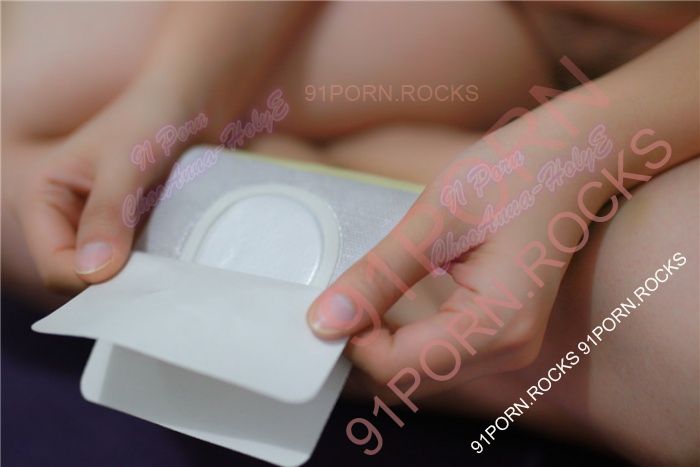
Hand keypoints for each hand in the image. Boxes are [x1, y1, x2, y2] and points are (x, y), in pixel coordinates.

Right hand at [12, 77, 201, 291]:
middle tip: (158, 278)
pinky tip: (177, 259)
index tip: (136, 280)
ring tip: (170, 265)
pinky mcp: (131, 229)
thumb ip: (108, 215)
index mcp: (43, 197)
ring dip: (139, 276)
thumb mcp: (126, 164)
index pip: (55, 266)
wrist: (195, 101)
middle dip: (116, 282)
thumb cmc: (152, 118)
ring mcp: (100, 226)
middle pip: (81, 278)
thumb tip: (93, 273)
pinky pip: (137, 264)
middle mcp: (66, 217)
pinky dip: (154, 266)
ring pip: (112, 275)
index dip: (91, 281)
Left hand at [305, 122, 605, 400]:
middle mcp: (508, 348)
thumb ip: (379, 276)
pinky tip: (387, 300)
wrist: (572, 156)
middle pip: (408, 376)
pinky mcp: (499, 332)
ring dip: (380, 340)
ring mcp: (508, 344)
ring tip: (362, 292)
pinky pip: (435, 351)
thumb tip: (325, 321)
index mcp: (497, 324)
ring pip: (419, 368)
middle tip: (338, 295)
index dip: (352, 341)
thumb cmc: (514, 173)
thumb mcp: (435, 218)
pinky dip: (401, 334)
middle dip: (364, 343)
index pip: (398, 367)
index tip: (328, 303)